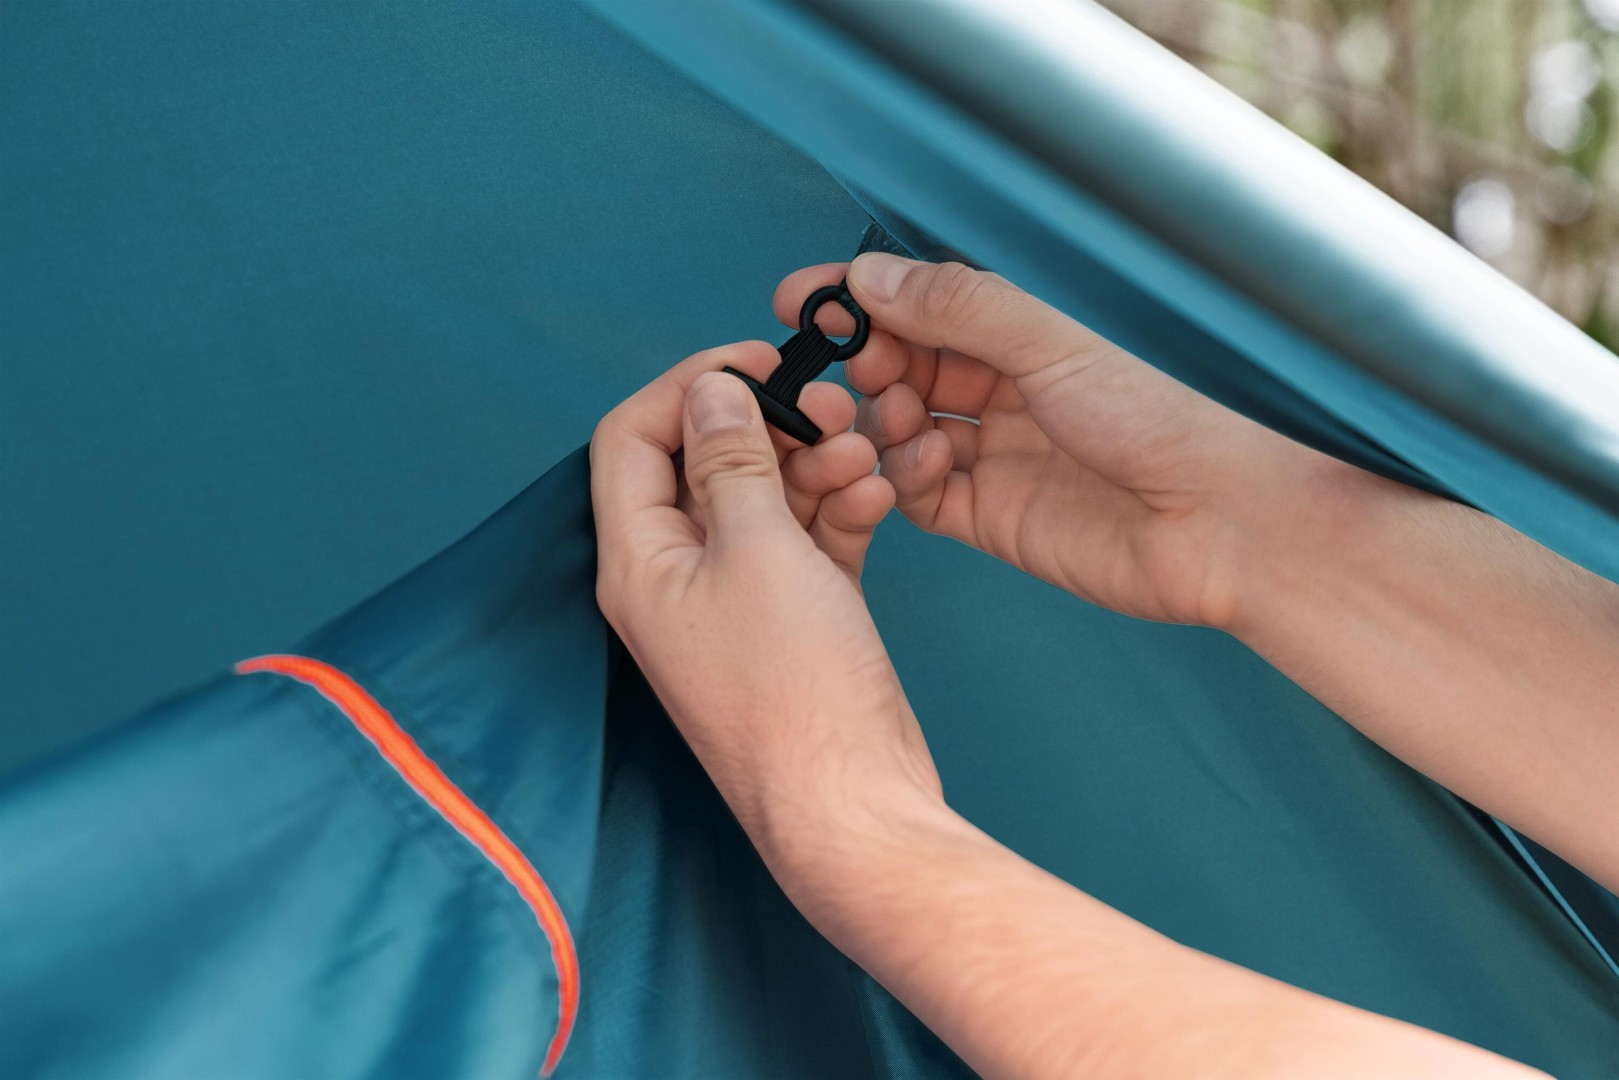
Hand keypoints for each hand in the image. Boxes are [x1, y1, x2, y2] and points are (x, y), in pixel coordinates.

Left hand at [590, 342, 942, 856]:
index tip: (756, 359)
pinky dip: (837, 511)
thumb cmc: (794, 693)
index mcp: (638, 559)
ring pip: (763, 499)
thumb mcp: (760, 550)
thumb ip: (731, 460)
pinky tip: (874, 498)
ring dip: (813, 464)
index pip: (631, 437)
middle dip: (768, 423)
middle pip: (703, 462)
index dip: (689, 385)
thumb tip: (709, 388)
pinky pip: (804, 543)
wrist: (853, 803)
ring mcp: (734, 601)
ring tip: (862, 453)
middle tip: (829, 405)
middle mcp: (675, 577)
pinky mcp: (789, 621)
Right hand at [776, 254, 1368, 630]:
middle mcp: (1001, 398)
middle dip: (869, 367)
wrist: (1216, 527)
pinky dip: (901, 482)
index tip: (800, 299)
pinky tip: (917, 471)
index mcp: (1019, 343)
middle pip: (902, 373)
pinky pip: (917, 497)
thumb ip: (961, 311)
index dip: (859, 304)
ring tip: (898, 426)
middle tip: (861, 369)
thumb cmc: (1159, 426)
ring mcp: (991, 460)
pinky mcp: (989, 520)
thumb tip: (873, 276)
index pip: (919, 311)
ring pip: (899, 436)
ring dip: (882, 426)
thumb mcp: (1052, 348)